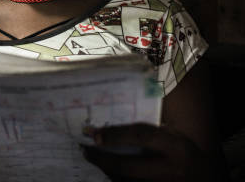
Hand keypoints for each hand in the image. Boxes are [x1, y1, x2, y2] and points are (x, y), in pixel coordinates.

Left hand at [82, 123, 217, 181]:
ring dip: (106, 170)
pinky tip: (106, 170)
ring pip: (125, 180)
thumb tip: (118, 113)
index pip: (140, 138)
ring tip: (91, 158)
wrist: (203, 176)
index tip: (94, 134)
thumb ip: (149, 126)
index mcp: (174, 147)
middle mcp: (169, 170)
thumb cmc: (183, 149)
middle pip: (127, 166)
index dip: (115, 135)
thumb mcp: (173, 133)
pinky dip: (115, 178)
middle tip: (85, 150)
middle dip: (102, 159)